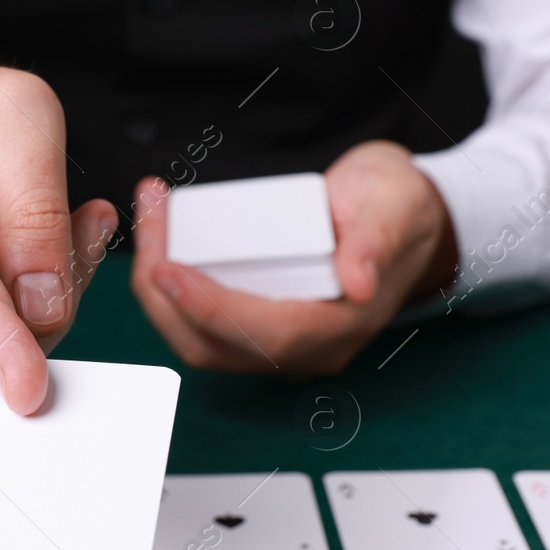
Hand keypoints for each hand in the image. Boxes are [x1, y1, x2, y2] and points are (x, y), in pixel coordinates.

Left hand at [129, 141, 456, 372]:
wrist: (399, 215)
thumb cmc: (396, 206)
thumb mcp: (396, 204)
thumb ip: (377, 239)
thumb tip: (357, 283)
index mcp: (346, 323)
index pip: (269, 335)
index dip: (213, 309)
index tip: (168, 269)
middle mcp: (309, 346)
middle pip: (216, 345)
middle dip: (165, 293)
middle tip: (150, 223)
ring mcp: (281, 341)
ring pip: (198, 338)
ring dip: (158, 286)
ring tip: (152, 216)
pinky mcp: (258, 323)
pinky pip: (200, 320)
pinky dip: (169, 283)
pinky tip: (161, 232)